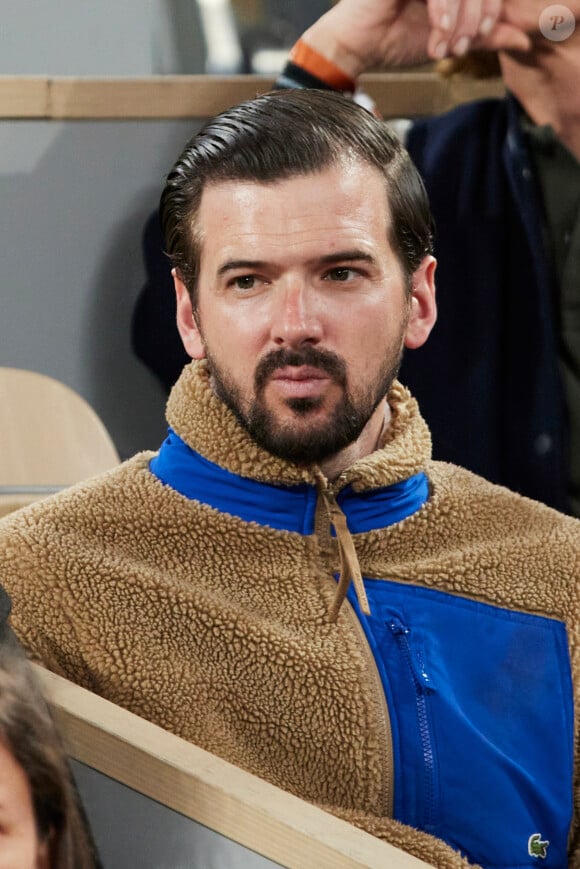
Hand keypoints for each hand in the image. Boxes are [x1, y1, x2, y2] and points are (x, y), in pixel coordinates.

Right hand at [301, 0, 530, 77]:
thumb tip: (523, 38)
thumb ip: (485, 36)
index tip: (483, 36)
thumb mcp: (449, 40)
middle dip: (478, 16)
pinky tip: (438, 35)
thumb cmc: (394, 40)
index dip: (493, 9)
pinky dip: (444, 13)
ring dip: (461, 20)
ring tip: (447, 46)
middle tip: (463, 46)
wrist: (355, 47)